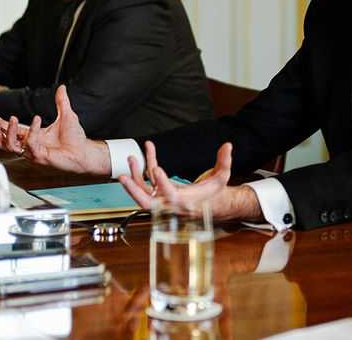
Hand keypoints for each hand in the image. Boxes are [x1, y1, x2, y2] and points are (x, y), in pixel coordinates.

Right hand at [0, 85, 109, 174]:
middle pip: (5, 141)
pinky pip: (30, 144)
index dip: (0, 124)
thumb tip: (62, 87)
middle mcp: (31, 145)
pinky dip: (32, 131)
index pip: (12, 131)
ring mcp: (34, 152)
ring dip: (10, 132)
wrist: (85, 151)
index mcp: (34, 136)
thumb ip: (61, 102)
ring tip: (13, 118)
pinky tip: (37, 120)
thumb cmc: (76, 137)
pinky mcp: (40, 157)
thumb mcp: (67, 115)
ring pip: (11, 146)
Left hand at [119, 141, 262, 222]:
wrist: (209, 206)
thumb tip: (228, 145)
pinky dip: (142, 172)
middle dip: (133, 190)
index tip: (156, 169)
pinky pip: (147, 185)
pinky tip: (144, 156)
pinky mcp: (159, 195)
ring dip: (134, 176)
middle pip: (146, 203)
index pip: (170, 195)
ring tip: (132, 158)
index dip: (162, 183)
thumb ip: (224, 161)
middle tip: (123, 177)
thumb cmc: (214, 193)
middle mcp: (170, 204)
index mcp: (185, 201)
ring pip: (142, 193)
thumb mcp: (222, 177)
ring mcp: (162, 201)